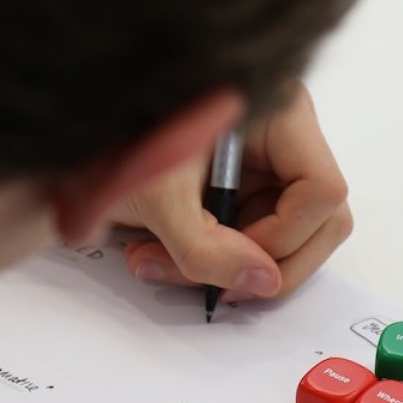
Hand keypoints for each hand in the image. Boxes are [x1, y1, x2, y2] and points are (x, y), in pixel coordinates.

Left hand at [113, 83, 352, 301]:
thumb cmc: (120, 139)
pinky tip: (162, 253)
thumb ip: (206, 247)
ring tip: (158, 263)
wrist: (80, 133)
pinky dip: (210, 261)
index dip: (283, 239)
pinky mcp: (242, 193)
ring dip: (228, 270)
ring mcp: (266, 170)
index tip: (231, 258)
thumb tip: (264, 284)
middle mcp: (284, 142)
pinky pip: (250, 242)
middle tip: (209, 285)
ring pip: (285, 242)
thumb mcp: (157, 196)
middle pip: (319, 224)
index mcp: (281, 116)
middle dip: (263, 266)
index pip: (322, 193)